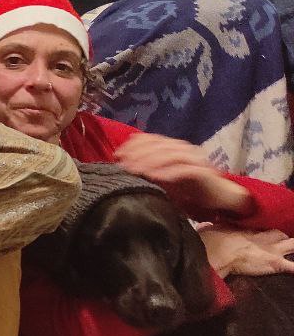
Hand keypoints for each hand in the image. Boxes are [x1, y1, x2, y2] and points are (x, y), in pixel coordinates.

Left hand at [114, 133, 251, 213]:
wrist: (218, 197)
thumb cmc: (188, 188)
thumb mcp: (163, 177)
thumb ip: (148, 168)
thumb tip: (124, 164)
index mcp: (174, 147)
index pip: (151, 139)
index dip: (133, 145)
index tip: (118, 154)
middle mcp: (185, 149)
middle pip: (159, 145)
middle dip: (139, 154)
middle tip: (124, 165)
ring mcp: (196, 159)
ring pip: (171, 155)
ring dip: (151, 162)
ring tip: (136, 171)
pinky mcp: (204, 172)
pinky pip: (185, 169)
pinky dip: (169, 173)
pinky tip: (155, 178)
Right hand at [198, 226, 293, 277]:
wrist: (219, 251)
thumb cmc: (212, 240)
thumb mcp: (213, 228)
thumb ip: (217, 227)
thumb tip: (206, 225)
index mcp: (249, 229)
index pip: (262, 227)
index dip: (265, 231)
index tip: (263, 234)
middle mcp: (264, 236)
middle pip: (281, 234)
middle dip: (281, 238)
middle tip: (278, 244)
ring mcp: (273, 250)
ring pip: (292, 244)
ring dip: (292, 247)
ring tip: (290, 250)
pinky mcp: (276, 263)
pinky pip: (293, 267)